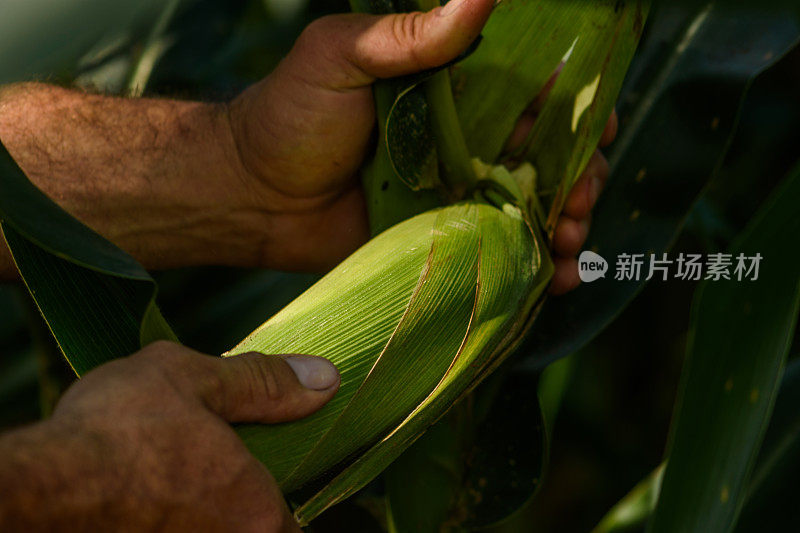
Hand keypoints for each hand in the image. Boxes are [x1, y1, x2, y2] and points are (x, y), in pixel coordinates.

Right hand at [0, 342, 339, 531]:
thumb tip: (326, 378)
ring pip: (213, 528)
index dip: (275, 489)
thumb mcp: (192, 379)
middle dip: (234, 501)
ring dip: (199, 509)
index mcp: (258, 511)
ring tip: (164, 481)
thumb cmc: (114, 432)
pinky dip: (172, 517)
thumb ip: (264, 383)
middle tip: (198, 469)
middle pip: (255, 527)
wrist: (32, 489)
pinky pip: (183, 532)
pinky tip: (144, 496)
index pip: (295, 516)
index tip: (252, 464)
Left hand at [227, 0, 613, 291]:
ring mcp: (458, 196)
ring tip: (568, 242)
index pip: (535, 94)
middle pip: (548, 157)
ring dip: (567, 223)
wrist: (252, 197)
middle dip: (580, 177)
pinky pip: (502, 253)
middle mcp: (467, 142)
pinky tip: (559, 279)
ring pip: (534, 207)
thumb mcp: (341, 57)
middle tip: (577, 201)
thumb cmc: (290, 115)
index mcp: (454, 91)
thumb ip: (408, 35)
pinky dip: (537, 266)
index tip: (597, 129)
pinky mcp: (444, 242)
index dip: (576, 110)